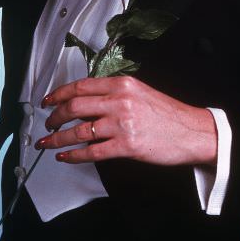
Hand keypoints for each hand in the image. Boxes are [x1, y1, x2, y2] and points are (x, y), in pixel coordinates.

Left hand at [35, 76, 217, 166]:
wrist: (191, 131)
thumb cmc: (167, 113)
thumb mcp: (139, 92)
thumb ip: (113, 94)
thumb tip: (85, 102)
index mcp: (122, 84)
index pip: (81, 86)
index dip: (59, 94)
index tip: (48, 101)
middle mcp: (120, 100)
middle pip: (75, 106)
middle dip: (55, 117)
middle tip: (47, 124)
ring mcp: (123, 123)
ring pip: (79, 130)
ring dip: (58, 138)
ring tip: (48, 143)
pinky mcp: (126, 146)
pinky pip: (92, 152)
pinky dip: (74, 155)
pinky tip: (66, 156)